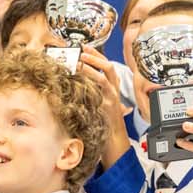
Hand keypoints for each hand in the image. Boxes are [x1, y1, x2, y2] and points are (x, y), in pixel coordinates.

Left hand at [78, 46, 130, 166]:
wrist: (116, 144)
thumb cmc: (106, 128)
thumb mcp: (100, 110)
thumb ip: (93, 100)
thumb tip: (77, 91)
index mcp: (112, 91)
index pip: (107, 68)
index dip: (97, 57)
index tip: (85, 48)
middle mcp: (114, 91)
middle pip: (109, 66)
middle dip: (96, 55)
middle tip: (82, 48)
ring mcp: (113, 97)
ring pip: (107, 72)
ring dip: (94, 62)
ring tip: (81, 57)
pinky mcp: (110, 104)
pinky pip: (103, 86)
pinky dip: (93, 77)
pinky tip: (82, 73)